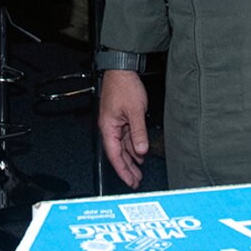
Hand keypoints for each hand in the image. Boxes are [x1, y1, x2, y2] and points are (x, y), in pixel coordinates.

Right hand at [99, 69, 150, 187]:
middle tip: (135, 181)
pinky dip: (132, 146)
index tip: (129, 181)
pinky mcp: (121, 118)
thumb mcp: (135, 110)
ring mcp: (115, 123)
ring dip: (131, 159)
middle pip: (117, 153)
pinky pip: (126, 137)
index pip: (114, 155)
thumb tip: (141, 149)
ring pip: (122, 146)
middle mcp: (109, 127)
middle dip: (127, 168)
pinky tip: (139, 153)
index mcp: (108, 127)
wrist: (122, 69)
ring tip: (138, 172)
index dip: (122, 170)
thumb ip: (138, 131)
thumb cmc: (123, 85)